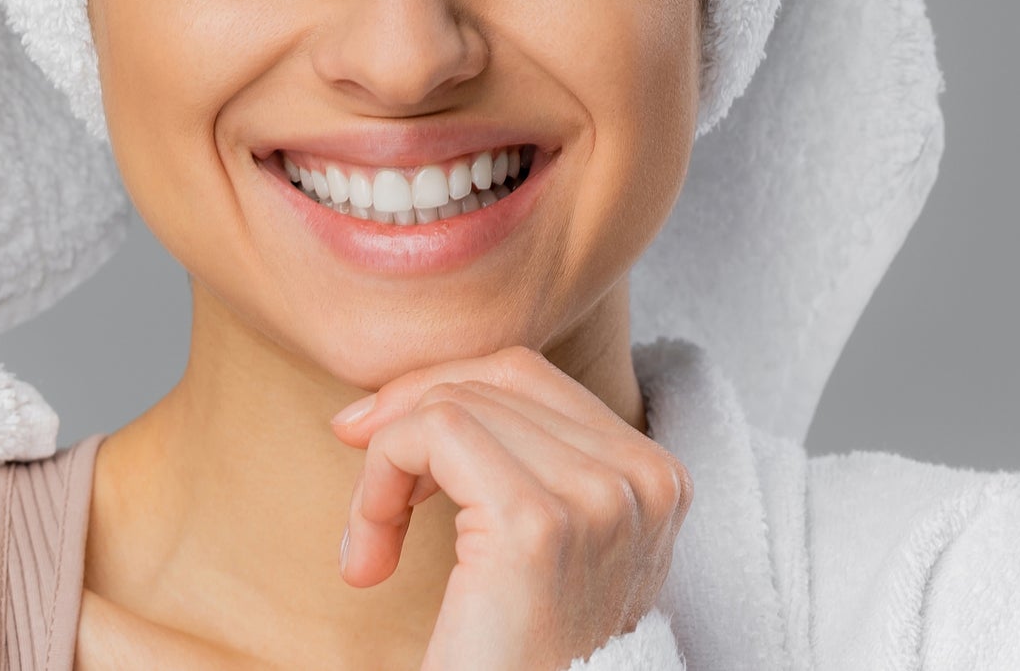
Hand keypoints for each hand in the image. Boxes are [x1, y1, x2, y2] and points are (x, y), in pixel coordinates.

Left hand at [329, 347, 689, 670]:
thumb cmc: (517, 659)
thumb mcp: (532, 547)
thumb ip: (518, 462)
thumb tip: (423, 388)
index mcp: (656, 481)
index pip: (534, 377)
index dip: (441, 392)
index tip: (374, 440)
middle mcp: (645, 482)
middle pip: (498, 376)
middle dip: (407, 417)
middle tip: (362, 485)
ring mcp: (598, 499)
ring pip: (456, 403)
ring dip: (383, 469)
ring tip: (371, 547)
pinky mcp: (536, 523)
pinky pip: (432, 434)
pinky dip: (378, 485)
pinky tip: (369, 560)